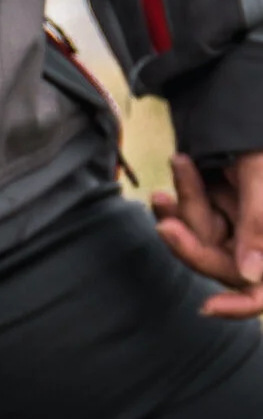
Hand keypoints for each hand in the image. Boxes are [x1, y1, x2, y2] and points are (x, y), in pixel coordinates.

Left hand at [151, 151, 262, 317]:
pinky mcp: (216, 209)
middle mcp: (258, 244)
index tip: (208, 307)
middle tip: (165, 224)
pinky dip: (183, 193)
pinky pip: (191, 213)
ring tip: (181, 162)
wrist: (246, 111)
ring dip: (186, 202)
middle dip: (190, 240)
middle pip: (218, 262)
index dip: (240, 306)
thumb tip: (250, 277)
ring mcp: (237, 227)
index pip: (261, 294)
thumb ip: (260, 227)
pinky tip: (180, 165)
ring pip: (199, 234)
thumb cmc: (260, 143)